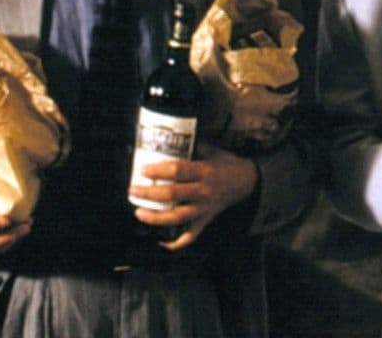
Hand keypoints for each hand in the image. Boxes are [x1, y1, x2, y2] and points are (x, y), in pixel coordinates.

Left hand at [130, 143, 257, 250]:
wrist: (248, 181)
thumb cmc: (227, 164)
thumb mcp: (212, 150)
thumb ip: (193, 146)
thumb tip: (171, 140)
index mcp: (204, 171)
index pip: (177, 170)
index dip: (158, 170)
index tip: (142, 169)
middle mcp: (203, 191)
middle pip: (172, 195)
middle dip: (149, 194)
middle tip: (132, 190)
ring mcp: (204, 208)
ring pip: (177, 217)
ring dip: (156, 217)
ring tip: (139, 213)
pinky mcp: (206, 219)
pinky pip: (191, 235)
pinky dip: (176, 243)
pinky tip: (161, 242)